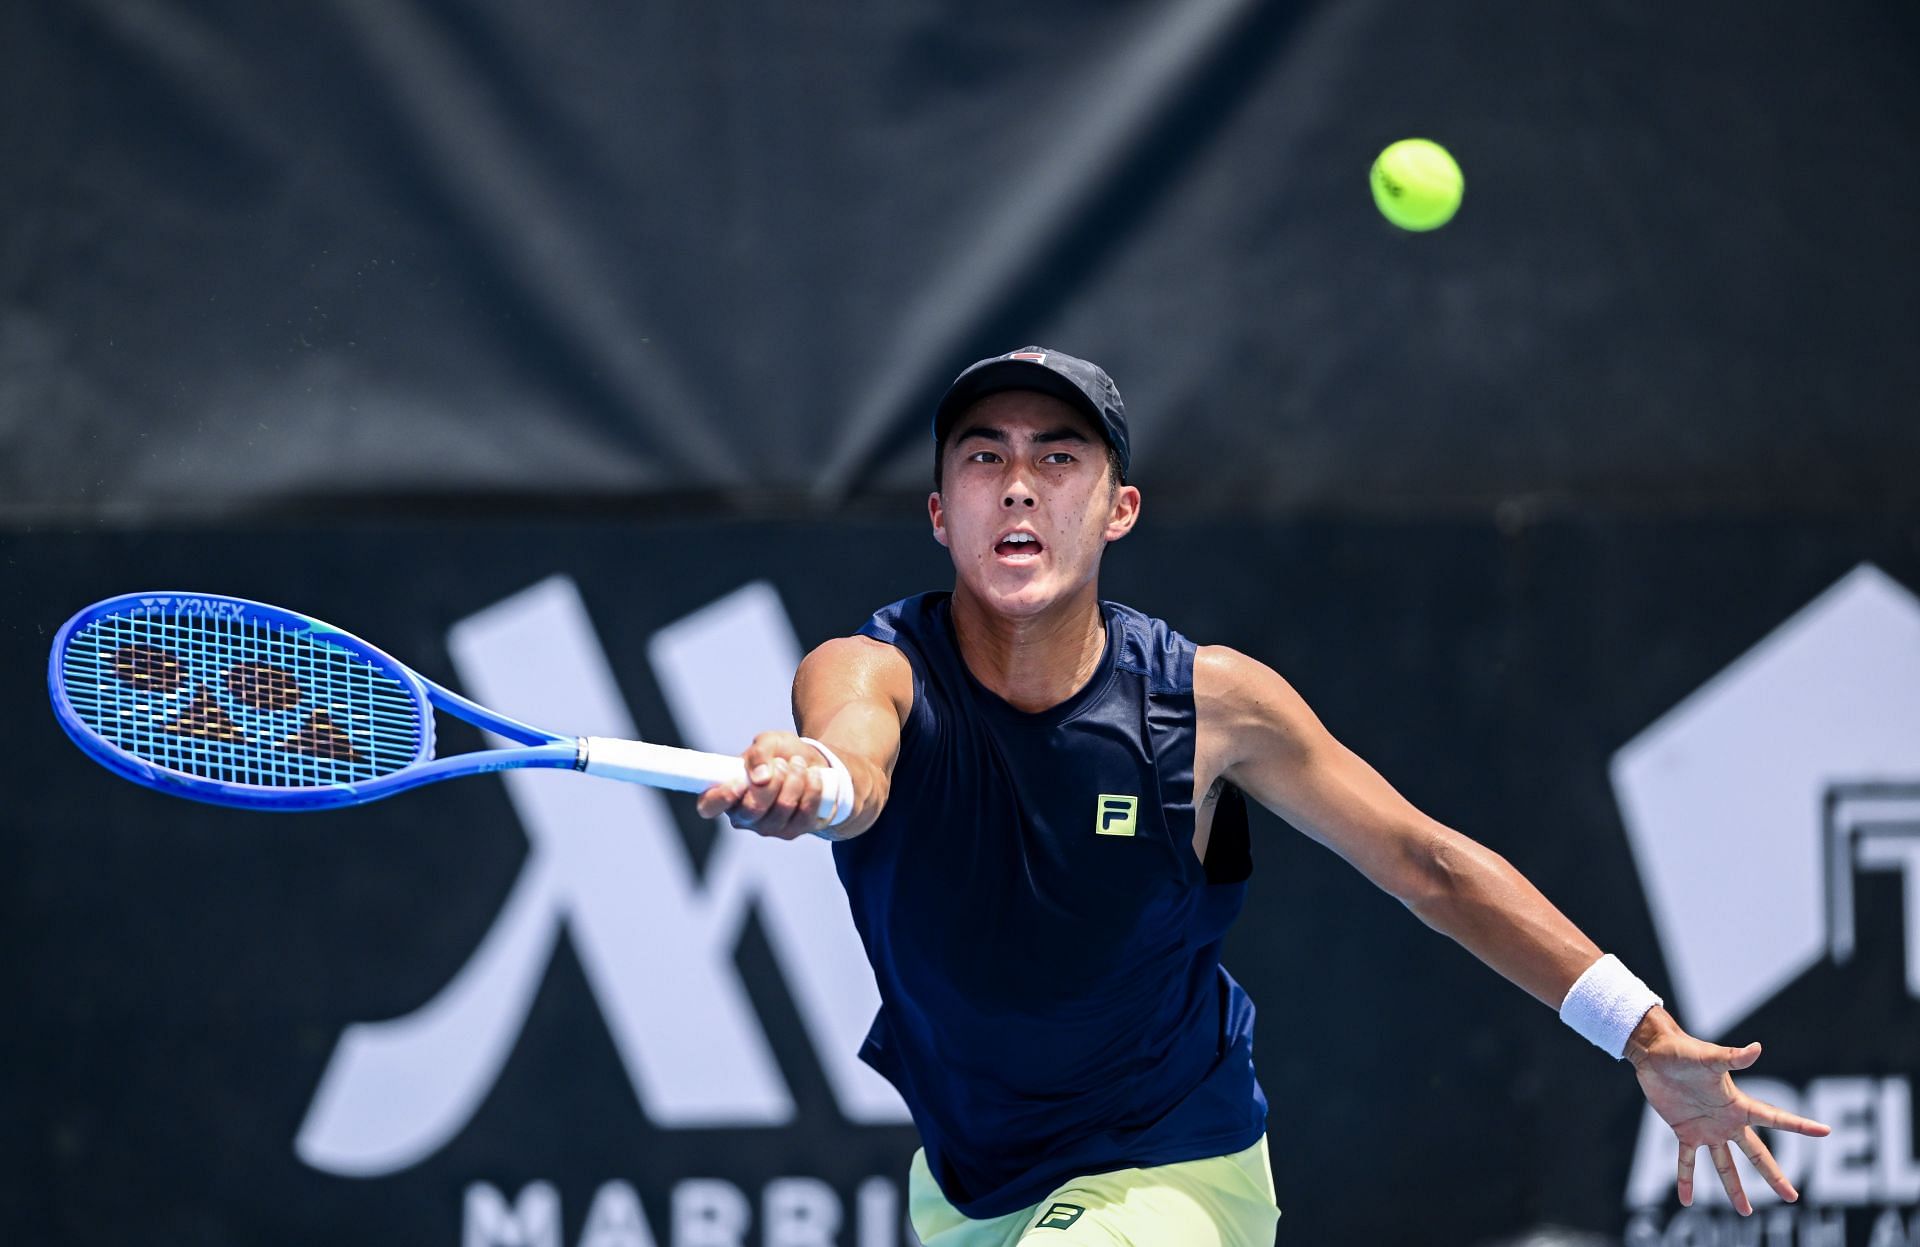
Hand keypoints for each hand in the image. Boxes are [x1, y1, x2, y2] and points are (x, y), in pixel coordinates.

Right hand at [694, 731, 827, 840]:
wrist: (812, 764)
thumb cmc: (782, 754)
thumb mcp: (769, 742)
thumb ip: (759, 752)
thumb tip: (760, 777)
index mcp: (727, 793)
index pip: (708, 806)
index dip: (721, 797)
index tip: (740, 781)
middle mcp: (743, 816)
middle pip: (752, 809)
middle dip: (773, 781)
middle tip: (782, 763)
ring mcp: (768, 828)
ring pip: (781, 809)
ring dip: (795, 780)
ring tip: (798, 764)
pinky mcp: (793, 831)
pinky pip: (804, 813)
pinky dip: (811, 789)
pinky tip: (812, 775)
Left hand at [1627, 1008, 1830, 1214]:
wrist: (1654, 1052)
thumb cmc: (1683, 1051)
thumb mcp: (1709, 1058)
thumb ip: (1732, 1057)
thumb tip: (1758, 1048)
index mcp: (1738, 1105)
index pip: (1775, 1119)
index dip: (1800, 1126)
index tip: (1826, 1131)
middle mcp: (1727, 1122)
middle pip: (1756, 1154)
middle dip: (1773, 1176)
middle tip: (1792, 1198)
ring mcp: (1707, 1129)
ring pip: (1725, 1165)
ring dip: (1734, 1188)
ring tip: (1745, 1212)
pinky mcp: (1684, 1132)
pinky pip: (1687, 1162)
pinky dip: (1686, 1180)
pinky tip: (1686, 1200)